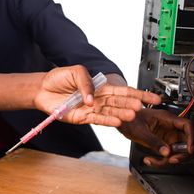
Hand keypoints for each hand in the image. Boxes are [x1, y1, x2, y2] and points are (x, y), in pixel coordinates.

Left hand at [34, 66, 160, 126]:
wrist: (42, 89)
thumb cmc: (58, 79)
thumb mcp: (75, 71)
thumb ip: (86, 82)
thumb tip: (92, 98)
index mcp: (100, 86)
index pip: (122, 90)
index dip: (137, 94)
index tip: (152, 98)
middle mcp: (98, 98)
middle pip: (119, 102)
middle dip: (131, 104)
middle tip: (142, 107)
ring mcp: (91, 109)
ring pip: (110, 112)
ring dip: (121, 114)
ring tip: (132, 115)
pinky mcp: (82, 117)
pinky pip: (97, 119)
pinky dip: (107, 121)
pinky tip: (117, 122)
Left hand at [118, 109, 193, 166]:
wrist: (120, 122)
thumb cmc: (127, 120)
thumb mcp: (139, 132)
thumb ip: (153, 141)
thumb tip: (166, 151)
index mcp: (165, 118)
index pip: (186, 125)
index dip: (191, 137)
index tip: (189, 149)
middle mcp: (168, 126)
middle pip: (185, 140)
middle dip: (180, 153)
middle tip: (171, 159)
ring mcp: (166, 135)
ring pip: (177, 150)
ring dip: (168, 159)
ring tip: (154, 161)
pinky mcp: (161, 142)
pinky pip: (167, 153)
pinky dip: (161, 160)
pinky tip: (150, 160)